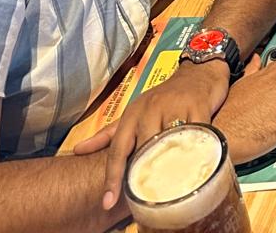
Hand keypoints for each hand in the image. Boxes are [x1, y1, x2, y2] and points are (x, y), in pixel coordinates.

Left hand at [73, 60, 230, 209]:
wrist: (197, 73)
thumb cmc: (163, 97)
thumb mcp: (134, 112)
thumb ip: (108, 134)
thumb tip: (77, 150)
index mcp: (132, 114)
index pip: (117, 150)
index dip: (112, 177)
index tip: (107, 202)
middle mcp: (150, 108)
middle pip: (143, 148)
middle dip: (144, 171)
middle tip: (147, 193)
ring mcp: (175, 105)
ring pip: (168, 141)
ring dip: (169, 162)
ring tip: (170, 184)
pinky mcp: (197, 105)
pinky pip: (195, 132)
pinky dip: (195, 148)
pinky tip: (195, 162)